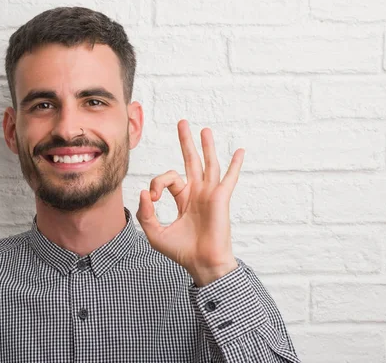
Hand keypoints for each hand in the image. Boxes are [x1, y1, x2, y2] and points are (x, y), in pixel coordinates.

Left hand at [136, 120, 244, 286]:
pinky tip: (240, 151)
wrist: (201, 264)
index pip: (168, 180)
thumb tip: (145, 192)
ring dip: (206, 146)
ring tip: (204, 129)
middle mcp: (197, 194)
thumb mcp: (155, 232)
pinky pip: (229, 178)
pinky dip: (235, 165)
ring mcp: (210, 195)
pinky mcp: (220, 199)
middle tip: (182, 123)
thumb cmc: (181, 251)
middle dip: (186, 142)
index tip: (153, 199)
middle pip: (191, 161)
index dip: (157, 184)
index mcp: (183, 199)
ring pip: (208, 164)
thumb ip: (146, 213)